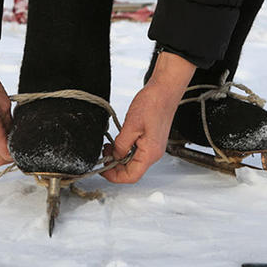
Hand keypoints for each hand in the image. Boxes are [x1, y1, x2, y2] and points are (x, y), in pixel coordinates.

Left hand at [102, 50, 194, 183]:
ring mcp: (153, 147)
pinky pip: (135, 152)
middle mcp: (153, 153)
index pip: (131, 176)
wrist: (164, 90)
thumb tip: (115, 157)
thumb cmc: (153, 104)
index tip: (102, 168)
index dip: (114, 176)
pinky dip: (124, 150)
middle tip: (103, 154)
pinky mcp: (150, 141)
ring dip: (118, 157)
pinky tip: (117, 142)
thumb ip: (122, 145)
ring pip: (132, 162)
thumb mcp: (131, 125)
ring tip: (108, 146)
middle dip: (114, 166)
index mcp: (150, 153)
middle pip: (131, 171)